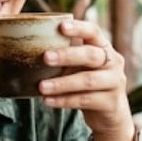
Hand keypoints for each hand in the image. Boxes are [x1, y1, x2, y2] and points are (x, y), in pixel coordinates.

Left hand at [38, 18, 133, 140]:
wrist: (110, 113)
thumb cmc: (87, 85)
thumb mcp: (80, 67)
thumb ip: (65, 58)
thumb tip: (26, 49)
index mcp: (104, 48)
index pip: (94, 32)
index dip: (78, 28)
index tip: (61, 26)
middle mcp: (113, 62)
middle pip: (91, 55)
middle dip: (67, 55)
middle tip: (45, 57)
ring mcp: (115, 82)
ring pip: (87, 80)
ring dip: (62, 83)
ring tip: (41, 87)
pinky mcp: (111, 102)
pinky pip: (85, 100)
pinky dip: (64, 100)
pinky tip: (47, 101)